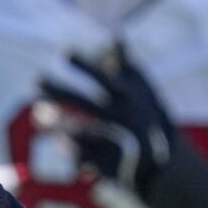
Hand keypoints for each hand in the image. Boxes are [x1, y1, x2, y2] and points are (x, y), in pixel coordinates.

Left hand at [37, 45, 207, 207]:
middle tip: (37, 79)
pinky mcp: (113, 167)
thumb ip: (129, 67)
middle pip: (86, 102)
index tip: (64, 51)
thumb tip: (116, 36)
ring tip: (37, 117)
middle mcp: (126, 120)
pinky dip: (72, 153)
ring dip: (59, 124)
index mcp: (134, 101)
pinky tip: (58, 144)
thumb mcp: (146, 95)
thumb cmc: (153, 124)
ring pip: (82, 132)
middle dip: (60, 91)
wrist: (171, 171)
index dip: (85, 65)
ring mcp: (120, 144)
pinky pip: (85, 159)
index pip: (104, 79)